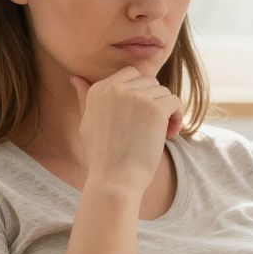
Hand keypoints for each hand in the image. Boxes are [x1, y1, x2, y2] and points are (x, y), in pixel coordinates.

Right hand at [69, 65, 182, 193]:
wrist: (114, 180)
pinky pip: (175, 102)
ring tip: (162, 133)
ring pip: (163, 92)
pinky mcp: (155, 109)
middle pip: (149, 82)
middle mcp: (116, 88)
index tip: (141, 115)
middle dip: (154, 101)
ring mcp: (136, 97)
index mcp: (99, 89)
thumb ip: (85, 98)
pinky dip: (177, 117)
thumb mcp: (86, 123)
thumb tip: (75, 78)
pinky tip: (170, 134)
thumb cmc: (101, 157)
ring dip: (166, 111)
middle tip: (153, 127)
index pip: (131, 73)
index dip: (141, 92)